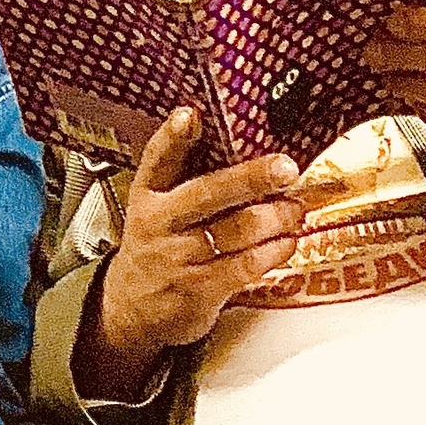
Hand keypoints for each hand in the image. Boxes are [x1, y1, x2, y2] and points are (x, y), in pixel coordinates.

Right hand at [77, 107, 307, 402]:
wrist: (130, 310)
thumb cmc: (156, 248)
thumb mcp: (156, 207)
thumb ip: (187, 177)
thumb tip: (243, 143)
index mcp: (149, 195)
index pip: (158, 159)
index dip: (174, 136)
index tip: (191, 114)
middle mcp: (161, 223)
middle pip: (207, 194)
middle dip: (251, 178)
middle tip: (285, 167)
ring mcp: (179, 258)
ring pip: (235, 231)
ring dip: (275, 217)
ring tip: (296, 207)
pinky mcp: (199, 290)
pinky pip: (244, 266)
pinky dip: (273, 252)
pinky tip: (287, 241)